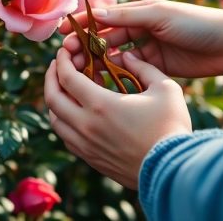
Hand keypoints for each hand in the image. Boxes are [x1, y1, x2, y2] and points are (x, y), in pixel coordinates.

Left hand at [44, 48, 190, 188]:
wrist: (172, 170)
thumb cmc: (171, 127)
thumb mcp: (165, 89)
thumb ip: (144, 67)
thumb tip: (127, 57)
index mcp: (100, 104)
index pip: (66, 77)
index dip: (61, 61)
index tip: (63, 51)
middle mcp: (86, 125)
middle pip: (52, 98)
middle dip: (50, 77)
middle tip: (57, 65)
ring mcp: (86, 145)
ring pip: (55, 120)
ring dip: (55, 100)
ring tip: (64, 88)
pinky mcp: (91, 159)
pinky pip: (66, 137)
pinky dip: (63, 121)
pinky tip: (75, 113)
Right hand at [60, 0, 222, 77]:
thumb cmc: (197, 23)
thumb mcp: (160, 16)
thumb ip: (128, 17)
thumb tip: (96, 14)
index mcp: (142, 12)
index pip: (105, 18)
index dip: (83, 25)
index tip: (62, 33)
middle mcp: (143, 29)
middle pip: (107, 38)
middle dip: (87, 47)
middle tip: (68, 59)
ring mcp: (150, 49)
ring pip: (117, 56)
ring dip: (99, 63)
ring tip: (80, 73)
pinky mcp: (160, 68)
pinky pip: (133, 72)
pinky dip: (118, 76)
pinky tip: (104, 84)